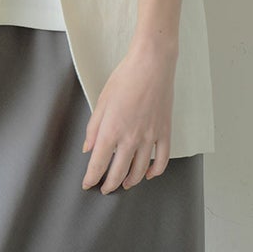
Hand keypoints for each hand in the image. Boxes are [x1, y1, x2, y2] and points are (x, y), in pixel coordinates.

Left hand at [81, 40, 176, 194]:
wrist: (152, 64)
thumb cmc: (125, 77)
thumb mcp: (102, 100)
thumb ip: (94, 128)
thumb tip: (88, 148)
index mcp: (112, 130)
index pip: (98, 164)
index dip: (91, 178)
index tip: (87, 184)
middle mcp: (131, 138)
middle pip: (118, 173)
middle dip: (109, 185)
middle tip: (104, 188)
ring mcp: (150, 137)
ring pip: (140, 170)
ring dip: (130, 181)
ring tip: (124, 183)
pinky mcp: (164, 132)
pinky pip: (162, 160)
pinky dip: (155, 172)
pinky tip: (149, 174)